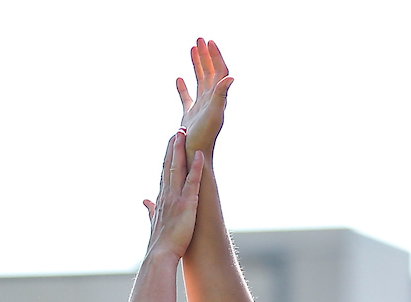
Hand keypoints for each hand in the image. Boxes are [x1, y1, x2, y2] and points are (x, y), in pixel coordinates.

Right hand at [143, 131, 203, 259]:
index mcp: (161, 200)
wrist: (160, 256)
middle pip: (169, 166)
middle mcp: (166, 195)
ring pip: (178, 168)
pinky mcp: (186, 204)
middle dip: (173, 147)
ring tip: (184, 133)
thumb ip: (150, 210)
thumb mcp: (153, 223)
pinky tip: (200, 154)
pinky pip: (192, 181)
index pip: (164, 174)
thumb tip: (145, 201)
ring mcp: (176, 198)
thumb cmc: (159, 245)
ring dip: (181, 150)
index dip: (167, 157)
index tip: (169, 144)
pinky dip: (196, 167)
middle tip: (177, 131)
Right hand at [176, 38, 232, 160]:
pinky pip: (187, 97)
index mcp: (217, 97)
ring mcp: (200, 106)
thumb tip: (231, 77)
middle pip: (210, 72)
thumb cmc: (205, 135)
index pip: (219, 71)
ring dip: (197, 65)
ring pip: (200, 80)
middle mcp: (211, 100)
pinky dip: (183, 87)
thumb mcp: (214, 113)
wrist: (195, 153)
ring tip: (192, 49)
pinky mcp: (190, 114)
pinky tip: (179, 79)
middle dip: (206, 55)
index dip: (216, 56)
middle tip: (200, 39)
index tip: (209, 42)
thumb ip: (222, 94)